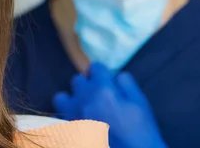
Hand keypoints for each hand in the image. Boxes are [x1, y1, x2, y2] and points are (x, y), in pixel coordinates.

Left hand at [53, 62, 167, 147]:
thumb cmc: (139, 131)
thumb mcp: (140, 102)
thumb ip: (126, 83)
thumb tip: (115, 75)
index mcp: (102, 89)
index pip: (95, 67)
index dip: (103, 72)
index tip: (107, 79)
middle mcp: (83, 99)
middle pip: (78, 80)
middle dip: (88, 85)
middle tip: (99, 96)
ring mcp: (72, 116)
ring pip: (62, 97)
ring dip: (72, 99)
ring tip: (83, 108)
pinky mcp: (67, 131)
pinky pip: (60, 118)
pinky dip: (68, 116)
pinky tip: (80, 123)